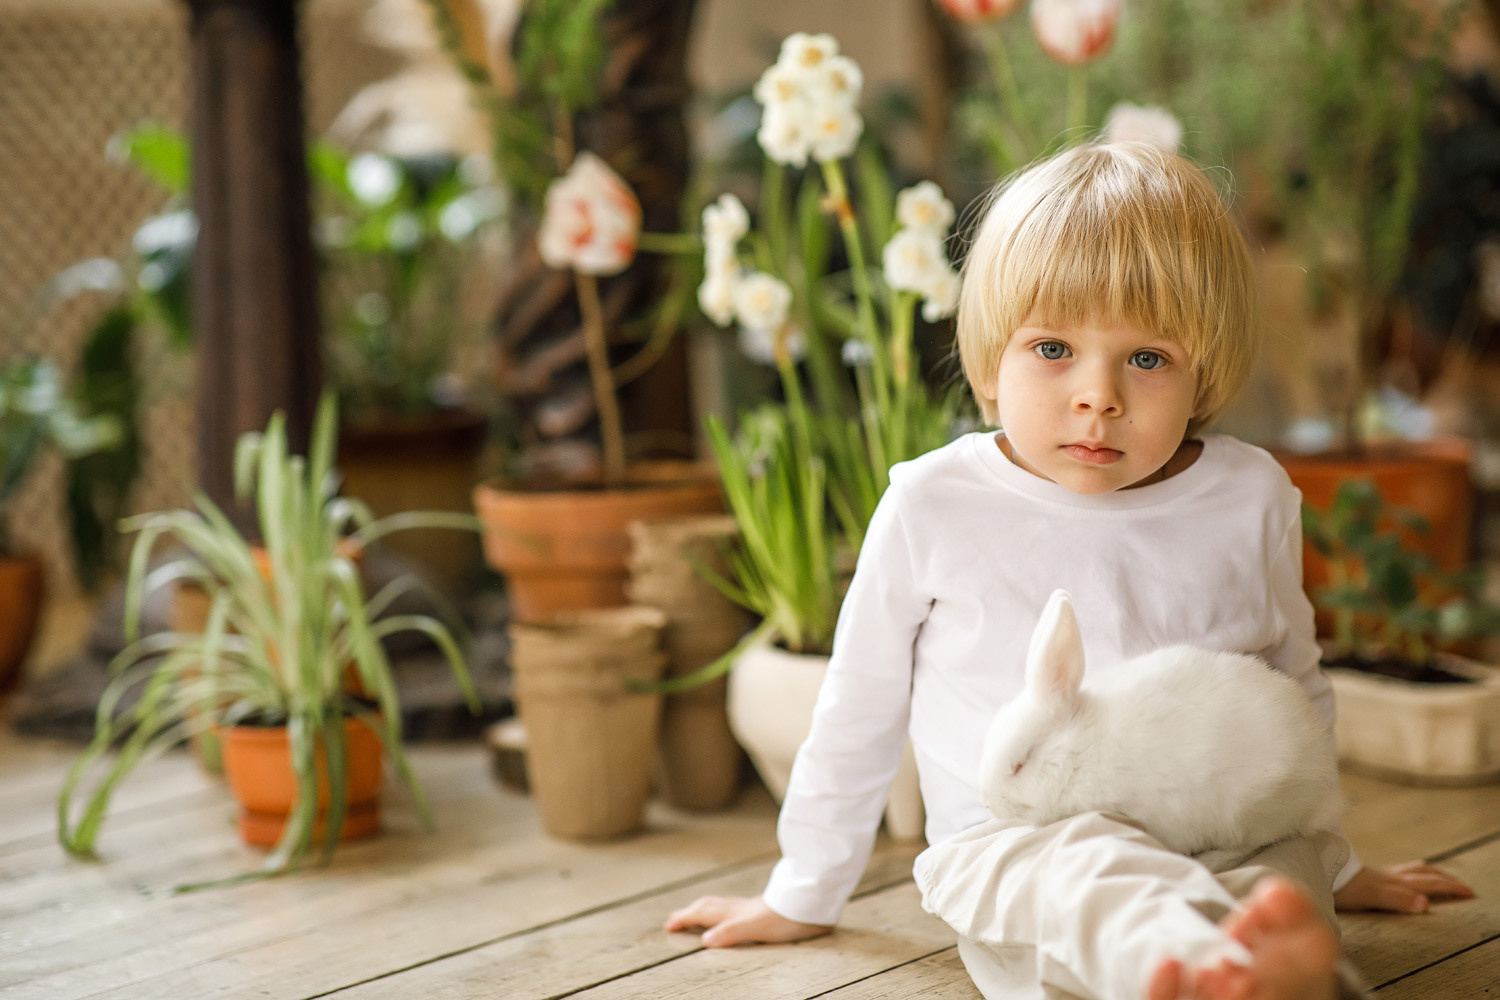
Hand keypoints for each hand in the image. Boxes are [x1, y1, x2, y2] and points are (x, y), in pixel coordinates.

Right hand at [663, 894, 832, 947]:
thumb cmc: (783, 918)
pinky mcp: (760, 910)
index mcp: (733, 914)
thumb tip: (704, 940)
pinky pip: (731, 908)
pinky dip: (721, 911)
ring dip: (703, 909)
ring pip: (719, 905)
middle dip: (689, 912)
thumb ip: (730, 933)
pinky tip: (730, 914)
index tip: (668, 925)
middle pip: (707, 906)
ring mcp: (749, 907)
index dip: (684, 919)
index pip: (702, 914)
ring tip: (696, 913)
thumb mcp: (755, 929)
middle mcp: (738, 909)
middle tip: (674, 918)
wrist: (807, 905)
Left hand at [1333, 861, 1474, 912]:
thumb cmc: (1342, 886)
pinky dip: (1409, 873)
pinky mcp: (1367, 876)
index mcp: (1395, 882)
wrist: (1318, 871)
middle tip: (1461, 886)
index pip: (1429, 883)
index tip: (1469, 892)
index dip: (1450, 887)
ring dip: (1429, 873)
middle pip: (1424, 873)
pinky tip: (1401, 877)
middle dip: (1445, 879)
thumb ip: (1398, 899)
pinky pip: (1396, 871)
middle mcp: (1390, 876)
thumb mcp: (1371, 896)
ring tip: (1437, 876)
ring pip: (1410, 869)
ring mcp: (1378, 874)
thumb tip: (1426, 904)